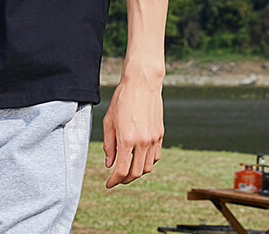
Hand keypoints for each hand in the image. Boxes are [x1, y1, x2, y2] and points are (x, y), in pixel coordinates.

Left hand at [102, 72, 163, 187]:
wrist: (142, 84)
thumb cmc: (122, 100)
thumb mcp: (108, 121)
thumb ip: (109, 145)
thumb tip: (109, 163)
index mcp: (127, 139)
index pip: (121, 170)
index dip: (114, 180)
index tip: (109, 184)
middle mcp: (142, 142)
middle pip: (136, 173)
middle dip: (125, 179)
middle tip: (117, 178)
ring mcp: (153, 139)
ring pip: (147, 167)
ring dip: (137, 172)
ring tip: (127, 168)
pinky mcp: (160, 135)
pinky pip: (155, 157)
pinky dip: (147, 162)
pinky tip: (138, 157)